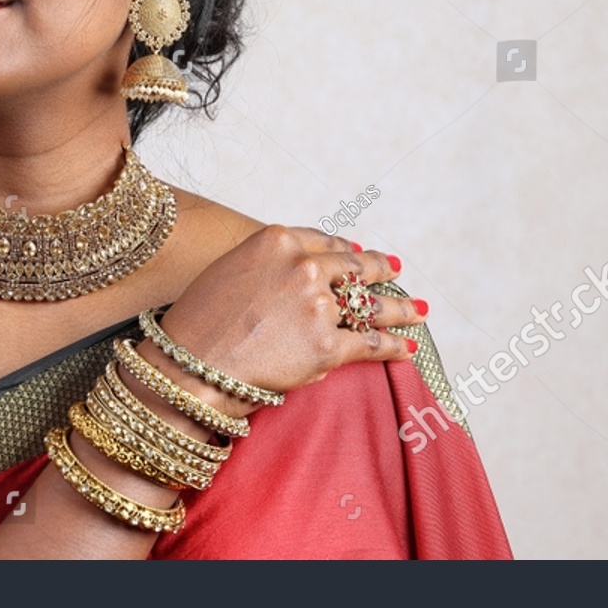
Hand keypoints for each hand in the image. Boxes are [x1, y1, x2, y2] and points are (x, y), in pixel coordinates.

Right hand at [147, 225, 423, 411]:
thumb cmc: (197, 323)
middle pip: (353, 267)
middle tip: (394, 269)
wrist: (190, 366)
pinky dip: (394, 346)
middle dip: (378, 269)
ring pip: (371, 304)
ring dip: (399, 308)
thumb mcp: (229, 270)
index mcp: (278, 240)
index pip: (324, 241)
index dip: (345, 249)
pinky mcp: (329, 346)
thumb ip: (266, 265)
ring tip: (417, 310)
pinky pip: (371, 344)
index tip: (356, 252)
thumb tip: (293, 274)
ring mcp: (319, 306)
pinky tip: (408, 346)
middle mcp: (304, 267)